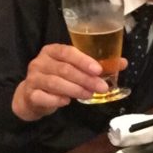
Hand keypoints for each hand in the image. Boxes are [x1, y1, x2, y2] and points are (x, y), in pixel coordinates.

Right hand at [11, 44, 125, 120]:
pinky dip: (57, 100)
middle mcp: (40, 62)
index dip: (84, 61)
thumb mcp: (76, 68)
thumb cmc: (59, 77)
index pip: (68, 52)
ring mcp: (33, 78)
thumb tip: (122, 63)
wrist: (34, 95)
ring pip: (55, 83)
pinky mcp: (30, 94)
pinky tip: (67, 102)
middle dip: (85, 79)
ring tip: (89, 94)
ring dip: (75, 89)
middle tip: (101, 87)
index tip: (98, 70)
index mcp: (52, 51)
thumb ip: (96, 65)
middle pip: (64, 69)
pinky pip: (43, 97)